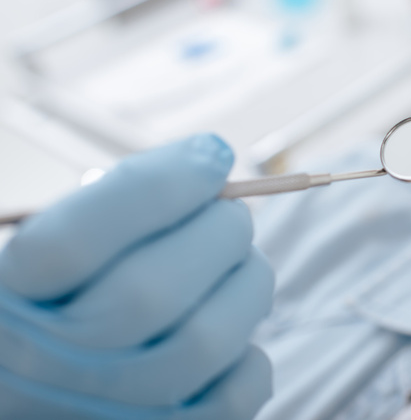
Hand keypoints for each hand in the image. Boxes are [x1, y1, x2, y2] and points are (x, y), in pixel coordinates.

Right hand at [0, 134, 273, 418]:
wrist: (47, 393)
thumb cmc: (68, 307)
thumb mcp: (58, 257)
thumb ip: (114, 211)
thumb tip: (208, 165)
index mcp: (11, 302)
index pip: (75, 240)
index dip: (161, 185)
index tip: (212, 153)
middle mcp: (46, 367)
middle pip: (152, 291)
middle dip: (218, 231)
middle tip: (232, 214)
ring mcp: (108, 411)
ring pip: (207, 339)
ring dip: (248, 282)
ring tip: (243, 264)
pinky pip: (237, 392)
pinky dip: (250, 352)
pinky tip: (232, 330)